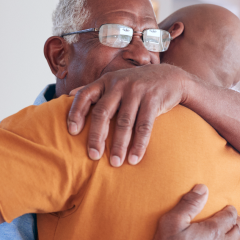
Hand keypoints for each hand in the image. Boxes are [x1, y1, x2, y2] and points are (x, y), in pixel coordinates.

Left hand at [67, 64, 190, 166]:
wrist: (171, 77)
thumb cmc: (137, 84)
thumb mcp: (115, 81)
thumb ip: (95, 89)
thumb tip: (69, 94)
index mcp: (106, 81)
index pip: (85, 95)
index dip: (76, 113)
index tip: (72, 132)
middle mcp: (119, 84)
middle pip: (103, 112)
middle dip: (97, 136)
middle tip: (93, 156)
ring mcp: (137, 91)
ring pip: (124, 122)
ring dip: (119, 145)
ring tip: (115, 163)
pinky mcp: (153, 99)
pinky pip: (144, 126)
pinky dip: (139, 144)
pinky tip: (134, 158)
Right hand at [149, 185, 239, 239]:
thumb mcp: (172, 222)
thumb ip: (188, 204)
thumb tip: (202, 188)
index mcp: (214, 230)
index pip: (230, 216)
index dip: (230, 210)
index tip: (229, 208)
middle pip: (238, 230)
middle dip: (237, 222)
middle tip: (234, 219)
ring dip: (237, 239)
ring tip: (233, 236)